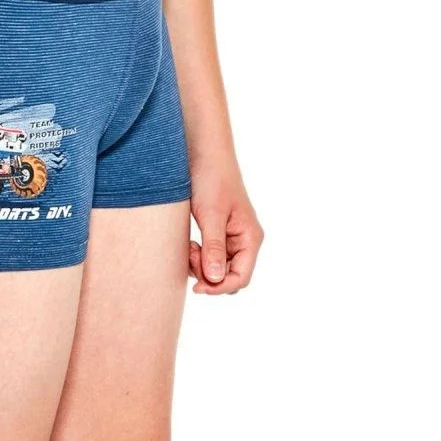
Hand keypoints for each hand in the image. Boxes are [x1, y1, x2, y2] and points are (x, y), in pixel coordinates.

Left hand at [188, 159, 263, 294]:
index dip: (220, 287)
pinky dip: (199, 255)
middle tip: (191, 255)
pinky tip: (190, 243)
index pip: (241, 278)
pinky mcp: (218, 231)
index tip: (197, 287)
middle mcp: (244, 240)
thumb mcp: (210, 215)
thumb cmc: (211, 179)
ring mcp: (232, 236)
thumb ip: (214, 247)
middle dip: (209, 274)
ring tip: (189, 245)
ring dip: (202, 264)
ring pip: (218, 267)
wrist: (204, 152)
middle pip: (229, 275)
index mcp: (250, 238)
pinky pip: (211, 255)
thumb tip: (215, 279)